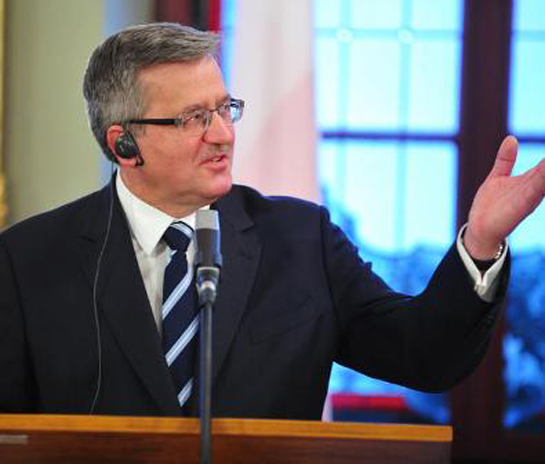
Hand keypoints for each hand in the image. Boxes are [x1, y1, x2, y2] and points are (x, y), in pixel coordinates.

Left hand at [464, 136, 544, 259]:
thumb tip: (511, 139)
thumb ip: (505, 160)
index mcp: (530, 180)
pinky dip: (544, 177)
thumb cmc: (490, 205)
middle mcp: (534, 187)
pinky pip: (537, 188)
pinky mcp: (523, 203)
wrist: (480, 229)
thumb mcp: (498, 177)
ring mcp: (530, 195)